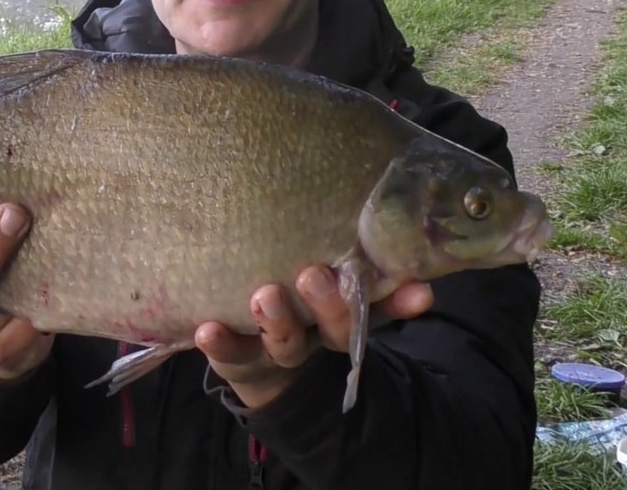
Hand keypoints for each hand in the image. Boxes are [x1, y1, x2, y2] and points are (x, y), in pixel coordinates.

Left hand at [195, 264, 433, 408]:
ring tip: (264, 296)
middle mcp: (314, 337)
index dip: (399, 303)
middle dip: (328, 305)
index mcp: (341, 319)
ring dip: (277, 322)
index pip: (377, 309)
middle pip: (333, 330)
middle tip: (314, 274)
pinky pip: (229, 354)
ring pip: (284, 343)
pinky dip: (219, 344)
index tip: (420, 291)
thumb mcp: (326, 290)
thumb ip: (357, 274)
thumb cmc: (296, 306)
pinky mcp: (238, 358)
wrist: (258, 366)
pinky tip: (207, 329)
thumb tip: (410, 261)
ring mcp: (275, 349)